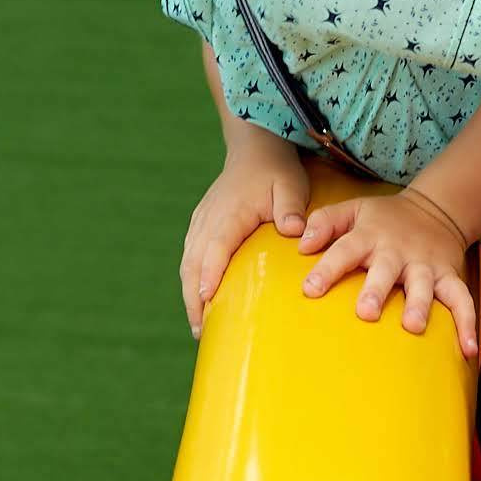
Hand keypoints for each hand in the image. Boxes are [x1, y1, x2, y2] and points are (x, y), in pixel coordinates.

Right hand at [180, 146, 309, 339]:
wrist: (254, 147)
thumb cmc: (275, 170)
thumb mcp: (290, 184)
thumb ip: (291, 208)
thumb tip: (293, 231)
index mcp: (228, 215)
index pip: (215, 250)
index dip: (209, 276)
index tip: (206, 302)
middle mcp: (208, 220)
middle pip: (193, 264)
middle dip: (194, 299)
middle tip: (202, 333)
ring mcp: (201, 222)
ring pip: (187, 263)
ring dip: (189, 294)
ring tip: (199, 326)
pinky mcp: (201, 224)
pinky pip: (190, 255)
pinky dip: (191, 279)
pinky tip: (199, 299)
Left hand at [297, 191, 479, 358]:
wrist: (435, 209)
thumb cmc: (383, 219)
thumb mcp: (353, 210)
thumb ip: (324, 222)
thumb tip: (300, 243)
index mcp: (369, 236)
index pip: (344, 250)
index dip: (327, 269)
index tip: (310, 289)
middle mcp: (398, 251)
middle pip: (387, 269)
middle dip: (377, 290)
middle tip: (366, 313)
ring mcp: (425, 265)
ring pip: (424, 285)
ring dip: (420, 305)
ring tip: (413, 327)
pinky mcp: (448, 276)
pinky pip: (461, 299)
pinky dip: (468, 323)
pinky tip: (468, 350)